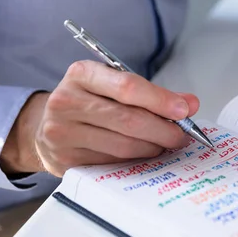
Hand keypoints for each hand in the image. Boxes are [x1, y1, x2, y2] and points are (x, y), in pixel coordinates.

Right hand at [0, 61, 198, 176]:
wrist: (47, 125)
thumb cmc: (90, 102)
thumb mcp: (114, 87)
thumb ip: (153, 94)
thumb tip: (190, 104)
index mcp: (82, 74)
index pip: (127, 87)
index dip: (160, 100)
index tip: (184, 110)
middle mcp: (67, 101)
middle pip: (129, 119)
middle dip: (163, 129)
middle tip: (182, 135)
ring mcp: (63, 132)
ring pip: (123, 145)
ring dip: (153, 147)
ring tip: (166, 144)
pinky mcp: (66, 159)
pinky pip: (113, 162)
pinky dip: (136, 159)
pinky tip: (145, 153)